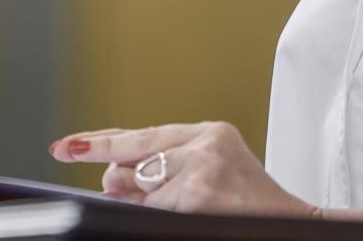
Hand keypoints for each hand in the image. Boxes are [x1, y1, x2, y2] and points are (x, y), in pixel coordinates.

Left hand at [49, 121, 314, 216]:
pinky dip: (159, 217)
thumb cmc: (254, 209)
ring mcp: (200, 172)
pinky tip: (191, 214)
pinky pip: (154, 211)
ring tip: (189, 207)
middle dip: (122, 184)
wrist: (297, 228)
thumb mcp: (213, 175)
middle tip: (122, 192)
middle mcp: (204, 145)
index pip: (142, 135)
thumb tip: (111, 177)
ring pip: (142, 193)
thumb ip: (166, 169)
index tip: (65, 144)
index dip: (99, 141)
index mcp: (211, 133)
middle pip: (135, 162)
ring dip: (148, 207)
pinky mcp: (197, 198)